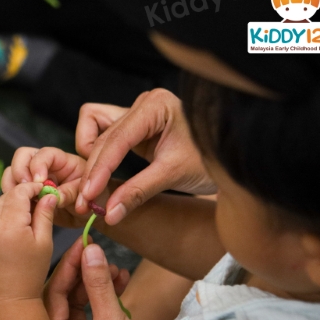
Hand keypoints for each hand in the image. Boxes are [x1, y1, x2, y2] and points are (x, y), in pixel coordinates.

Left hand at [0, 182, 55, 301]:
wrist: (9, 297)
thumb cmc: (31, 272)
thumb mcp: (44, 242)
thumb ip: (45, 215)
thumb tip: (49, 195)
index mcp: (9, 224)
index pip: (19, 192)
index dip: (33, 187)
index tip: (46, 189)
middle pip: (8, 195)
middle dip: (24, 193)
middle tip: (41, 198)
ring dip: (14, 201)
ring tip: (31, 209)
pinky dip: (5, 211)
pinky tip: (17, 219)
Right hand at [1, 147, 106, 228]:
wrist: (92, 216)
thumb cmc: (97, 200)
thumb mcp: (90, 195)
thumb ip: (71, 193)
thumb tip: (53, 197)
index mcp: (64, 162)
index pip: (45, 154)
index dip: (38, 164)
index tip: (38, 182)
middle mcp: (46, 167)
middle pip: (23, 156)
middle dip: (20, 170)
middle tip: (23, 188)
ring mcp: (35, 180)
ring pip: (13, 172)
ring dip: (13, 184)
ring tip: (19, 199)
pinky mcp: (29, 195)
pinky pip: (13, 191)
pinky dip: (11, 197)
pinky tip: (19, 207)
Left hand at [44, 239, 160, 319]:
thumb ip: (99, 286)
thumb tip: (90, 250)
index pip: (52, 295)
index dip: (67, 267)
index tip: (81, 244)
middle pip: (65, 297)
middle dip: (83, 274)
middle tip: (97, 251)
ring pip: (81, 302)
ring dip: (98, 283)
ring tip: (116, 268)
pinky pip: (96, 312)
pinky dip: (107, 296)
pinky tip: (122, 280)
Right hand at [74, 89, 215, 225]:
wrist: (233, 158)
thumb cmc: (210, 160)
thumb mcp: (174, 176)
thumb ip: (138, 192)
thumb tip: (108, 214)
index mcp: (155, 106)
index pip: (116, 138)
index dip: (99, 169)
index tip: (89, 195)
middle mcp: (142, 105)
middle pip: (100, 137)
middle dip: (92, 171)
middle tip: (86, 203)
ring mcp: (136, 115)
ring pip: (95, 133)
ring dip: (90, 162)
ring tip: (91, 191)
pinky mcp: (134, 129)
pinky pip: (102, 137)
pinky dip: (97, 157)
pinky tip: (100, 179)